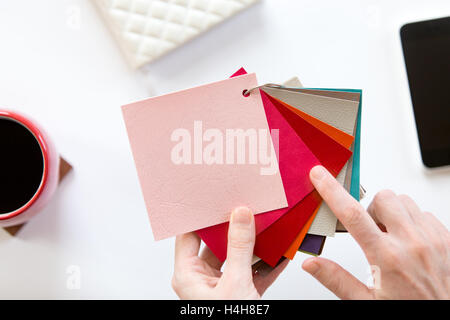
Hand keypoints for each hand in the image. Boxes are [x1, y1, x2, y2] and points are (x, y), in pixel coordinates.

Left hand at [172, 206, 288, 298]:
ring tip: (266, 227)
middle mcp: (201, 280)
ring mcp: (221, 287)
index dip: (201, 215)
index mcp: (188, 275)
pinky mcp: (239, 294)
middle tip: (246, 209)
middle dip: (235, 229)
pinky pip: (251, 273)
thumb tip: (240, 216)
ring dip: (254, 246)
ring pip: (237, 258)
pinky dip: (265, 264)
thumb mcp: (235, 283)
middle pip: (216, 244)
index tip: (215, 198)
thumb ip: (239, 247)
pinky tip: (278, 253)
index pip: (189, 235)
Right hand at [302, 165, 449, 298]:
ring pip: (404, 201)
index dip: (331, 190)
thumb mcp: (366, 302)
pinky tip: (409, 242)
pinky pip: (424, 213)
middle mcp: (411, 243)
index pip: (351, 214)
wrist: (445, 319)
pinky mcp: (446, 239)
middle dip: (370, 208)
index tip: (320, 175)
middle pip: (382, 198)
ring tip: (391, 237)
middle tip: (371, 230)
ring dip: (392, 213)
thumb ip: (336, 279)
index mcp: (386, 257)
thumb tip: (311, 263)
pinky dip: (412, 221)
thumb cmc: (408, 310)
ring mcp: (432, 239)